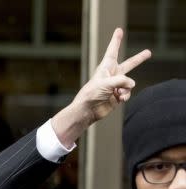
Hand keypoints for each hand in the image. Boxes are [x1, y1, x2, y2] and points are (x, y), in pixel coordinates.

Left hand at [52, 28, 151, 145]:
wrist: (87, 110)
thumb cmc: (91, 93)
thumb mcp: (106, 83)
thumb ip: (122, 80)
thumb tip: (132, 84)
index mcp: (105, 67)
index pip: (113, 51)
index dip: (116, 40)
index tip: (119, 30)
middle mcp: (112, 75)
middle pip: (129, 64)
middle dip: (139, 59)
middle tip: (148, 52)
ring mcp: (115, 85)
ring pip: (130, 83)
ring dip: (126, 88)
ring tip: (118, 92)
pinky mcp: (118, 95)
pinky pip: (128, 92)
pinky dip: (126, 95)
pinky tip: (120, 98)